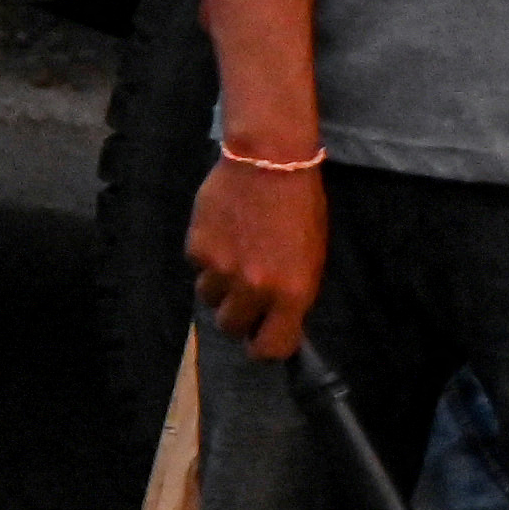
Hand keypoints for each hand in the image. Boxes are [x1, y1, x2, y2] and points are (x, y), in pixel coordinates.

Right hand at [189, 154, 323, 358]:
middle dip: (238, 316)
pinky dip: (206, 258)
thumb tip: (273, 316)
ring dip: (219, 287)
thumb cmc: (301, 207)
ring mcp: (221, 270)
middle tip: (245, 295)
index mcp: (292, 292)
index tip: (263, 338)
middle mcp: (254, 288)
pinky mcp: (196, 250)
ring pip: (209, 299)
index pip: (271, 347)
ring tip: (232, 258)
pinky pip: (197, 269)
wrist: (269, 162)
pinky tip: (222, 234)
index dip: (264, 348)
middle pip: (232, 327)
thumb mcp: (311, 256)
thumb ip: (292, 291)